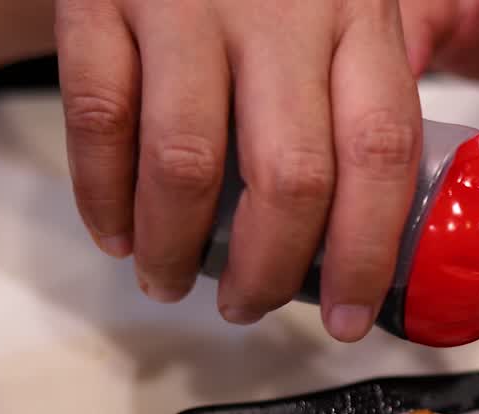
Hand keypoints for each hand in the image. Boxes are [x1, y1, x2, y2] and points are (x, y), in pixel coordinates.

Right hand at [56, 0, 422, 341]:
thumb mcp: (341, 2)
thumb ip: (356, 89)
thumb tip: (363, 226)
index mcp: (357, 16)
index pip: (379, 152)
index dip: (364, 252)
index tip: (346, 317)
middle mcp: (279, 11)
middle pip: (290, 176)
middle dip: (269, 270)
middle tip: (249, 306)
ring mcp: (184, 3)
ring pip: (187, 163)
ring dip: (179, 248)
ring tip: (174, 282)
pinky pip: (98, 120)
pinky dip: (104, 197)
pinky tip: (118, 235)